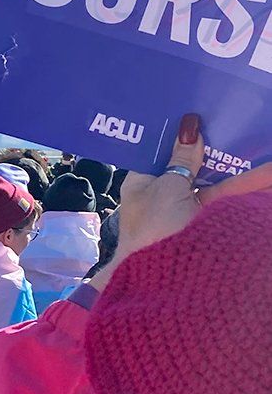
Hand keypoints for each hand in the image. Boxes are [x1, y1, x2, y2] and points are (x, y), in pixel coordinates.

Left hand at [90, 113, 271, 289]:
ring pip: (205, 178)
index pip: (154, 151)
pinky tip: (254, 169)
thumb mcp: (170, 187)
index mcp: (139, 181)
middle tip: (222, 120)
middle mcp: (158, 193)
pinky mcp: (203, 221)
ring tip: (239, 137)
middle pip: (183, 164)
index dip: (173, 134)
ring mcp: (182, 208)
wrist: (165, 279)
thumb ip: (182, 159)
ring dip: (220, 163)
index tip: (191, 114)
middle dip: (202, 147)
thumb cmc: (156, 227)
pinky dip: (234, 182)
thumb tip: (189, 126)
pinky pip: (220, 194)